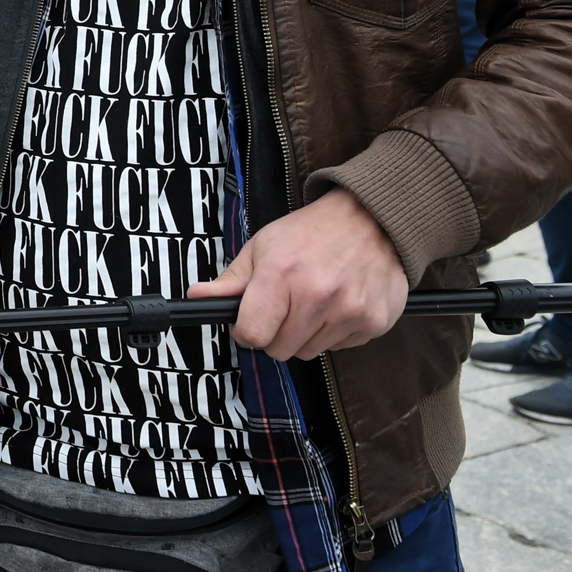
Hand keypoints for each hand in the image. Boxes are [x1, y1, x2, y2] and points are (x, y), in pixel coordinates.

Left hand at [188, 188, 406, 360]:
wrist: (369, 220)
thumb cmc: (310, 233)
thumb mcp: (262, 246)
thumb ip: (231, 280)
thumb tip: (196, 297)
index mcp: (281, 274)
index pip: (253, 335)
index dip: (246, 331)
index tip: (251, 320)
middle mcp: (317, 295)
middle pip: (280, 350)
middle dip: (275, 333)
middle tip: (285, 307)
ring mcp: (349, 311)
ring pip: (309, 352)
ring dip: (305, 334)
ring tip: (313, 301)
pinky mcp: (374, 322)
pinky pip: (340, 348)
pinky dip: (334, 332)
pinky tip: (337, 304)